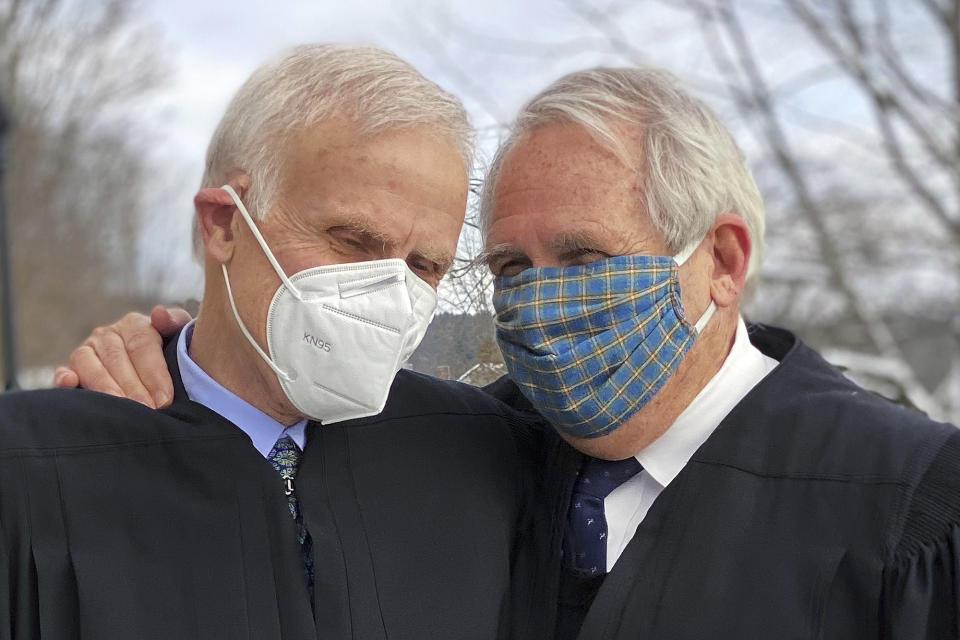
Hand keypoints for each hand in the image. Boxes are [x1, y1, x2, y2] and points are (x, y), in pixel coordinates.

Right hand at [52, 305, 192, 407]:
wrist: (155, 367)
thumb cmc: (170, 351)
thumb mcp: (178, 334)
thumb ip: (175, 322)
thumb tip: (158, 314)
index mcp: (134, 324)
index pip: (142, 345)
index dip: (154, 373)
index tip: (165, 399)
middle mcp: (107, 335)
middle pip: (118, 360)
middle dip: (134, 388)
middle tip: (149, 411)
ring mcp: (86, 351)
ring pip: (90, 366)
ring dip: (105, 387)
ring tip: (121, 408)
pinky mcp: (71, 369)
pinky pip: (63, 371)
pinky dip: (63, 378)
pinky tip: (70, 383)